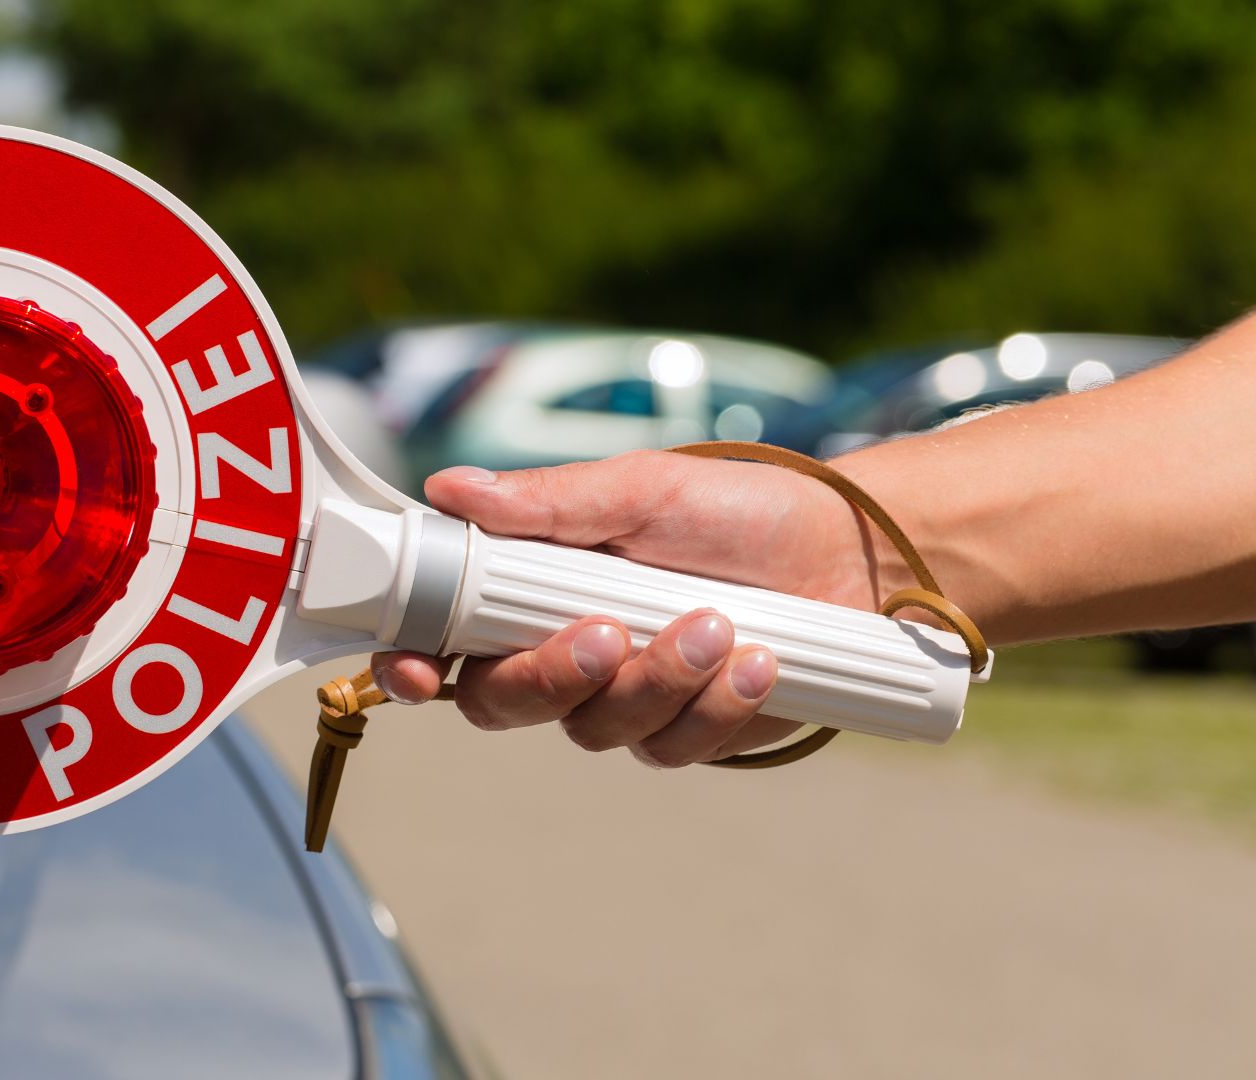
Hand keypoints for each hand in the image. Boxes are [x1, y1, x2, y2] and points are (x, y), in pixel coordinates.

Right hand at [372, 451, 890, 765]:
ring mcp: (621, 699)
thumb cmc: (737, 510)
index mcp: (528, 588)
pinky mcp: (684, 732)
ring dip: (658, 680)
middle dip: (552, 676)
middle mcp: (560, 651)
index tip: (420, 669)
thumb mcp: (640, 488)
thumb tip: (450, 489)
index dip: (413, 665)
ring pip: (594, 730)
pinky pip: (670, 747)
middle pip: (501, 704)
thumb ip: (546, 502)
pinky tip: (757, 661)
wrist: (849, 553)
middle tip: (608, 634)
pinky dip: (713, 706)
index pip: (443, 639)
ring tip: (718, 623)